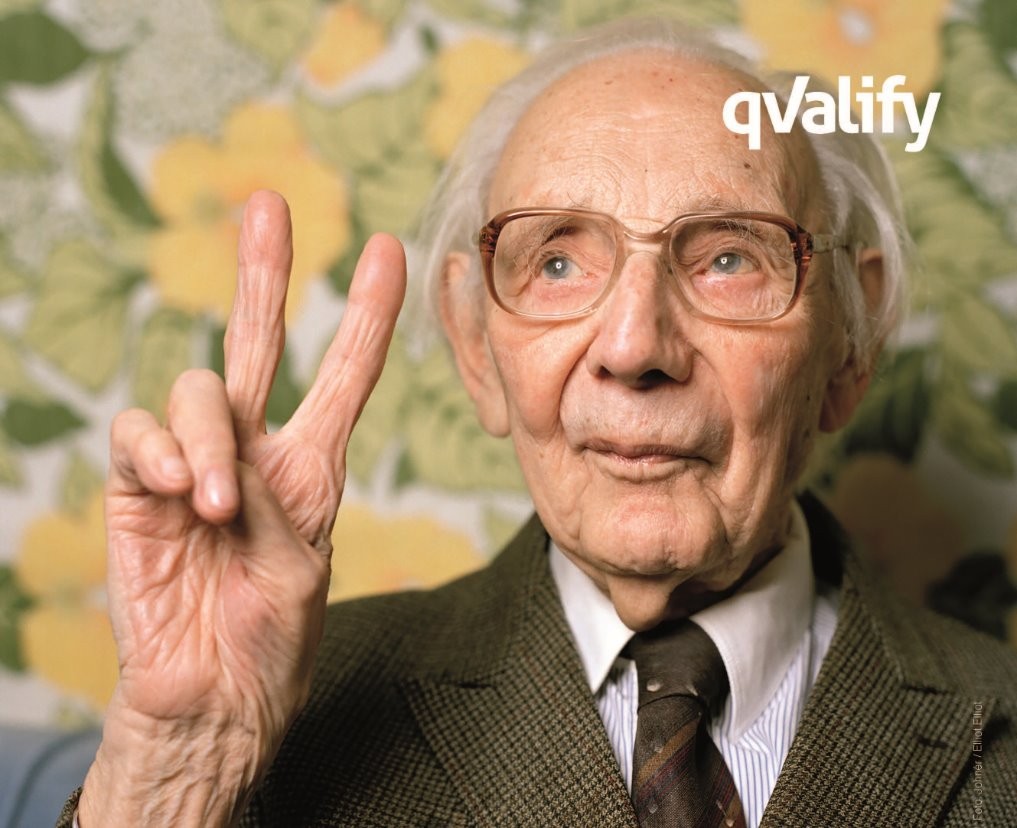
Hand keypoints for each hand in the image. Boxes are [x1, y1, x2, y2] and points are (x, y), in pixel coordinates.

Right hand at [79, 191, 405, 825]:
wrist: (215, 694)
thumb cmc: (271, 636)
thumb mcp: (301, 563)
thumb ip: (270, 497)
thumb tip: (218, 458)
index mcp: (311, 465)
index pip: (344, 374)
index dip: (367, 316)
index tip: (390, 252)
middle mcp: (253, 448)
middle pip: (257, 340)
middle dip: (265, 273)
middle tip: (271, 203)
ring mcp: (193, 460)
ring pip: (198, 389)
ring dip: (206, 441)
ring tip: (214, 508)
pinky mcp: (137, 484)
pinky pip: (139, 434)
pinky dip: (160, 457)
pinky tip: (177, 496)